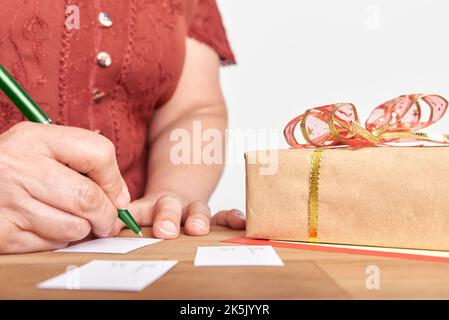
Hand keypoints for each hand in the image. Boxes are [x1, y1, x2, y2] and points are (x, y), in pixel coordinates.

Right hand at [0, 122, 129, 253]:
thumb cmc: (16, 167)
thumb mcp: (44, 147)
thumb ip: (86, 162)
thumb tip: (121, 200)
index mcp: (35, 139)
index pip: (98, 153)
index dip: (115, 180)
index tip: (117, 195)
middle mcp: (19, 168)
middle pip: (88, 198)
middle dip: (106, 215)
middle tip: (106, 220)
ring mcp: (8, 202)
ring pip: (74, 228)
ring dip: (81, 229)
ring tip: (68, 218)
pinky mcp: (3, 233)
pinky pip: (52, 244)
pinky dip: (58, 240)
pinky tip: (44, 225)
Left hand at [109, 191, 245, 238]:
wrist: (179, 188)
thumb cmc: (157, 208)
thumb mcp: (139, 211)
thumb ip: (124, 218)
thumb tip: (96, 228)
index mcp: (150, 207)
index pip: (137, 209)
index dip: (129, 216)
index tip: (117, 224)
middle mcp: (172, 206)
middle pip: (168, 207)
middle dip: (167, 217)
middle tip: (164, 230)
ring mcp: (193, 209)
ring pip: (196, 209)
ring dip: (197, 218)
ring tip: (197, 229)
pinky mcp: (213, 215)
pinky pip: (223, 215)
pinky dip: (231, 217)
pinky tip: (240, 222)